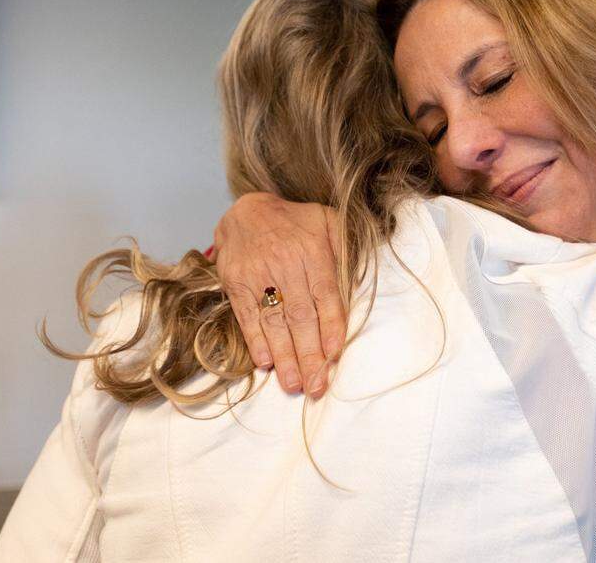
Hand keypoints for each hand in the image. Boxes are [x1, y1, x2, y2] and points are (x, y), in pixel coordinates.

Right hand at [213, 193, 344, 396]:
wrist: (248, 210)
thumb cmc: (296, 223)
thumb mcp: (328, 222)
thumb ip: (345, 248)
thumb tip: (360, 281)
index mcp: (312, 251)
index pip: (325, 295)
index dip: (331, 327)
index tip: (334, 354)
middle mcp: (285, 264)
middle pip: (300, 316)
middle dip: (309, 355)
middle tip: (316, 385)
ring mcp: (258, 275)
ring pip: (274, 321)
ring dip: (284, 356)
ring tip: (293, 384)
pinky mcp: (236, 283)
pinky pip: (247, 316)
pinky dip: (256, 341)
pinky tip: (265, 362)